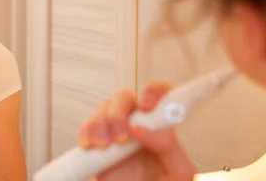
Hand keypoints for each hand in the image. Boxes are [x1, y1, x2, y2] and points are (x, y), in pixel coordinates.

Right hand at [78, 84, 195, 180]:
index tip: (145, 105)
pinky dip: (86, 131)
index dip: (152, 92)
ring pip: (105, 108)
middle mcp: (137, 124)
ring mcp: (116, 133)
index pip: (160, 95)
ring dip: (101, 122)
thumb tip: (142, 129)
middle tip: (121, 136)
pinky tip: (90, 145)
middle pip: (125, 98)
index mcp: (161, 127)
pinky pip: (88, 127)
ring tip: (105, 146)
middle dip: (119, 112)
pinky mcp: (97, 145)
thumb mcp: (178, 172)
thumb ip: (168, 147)